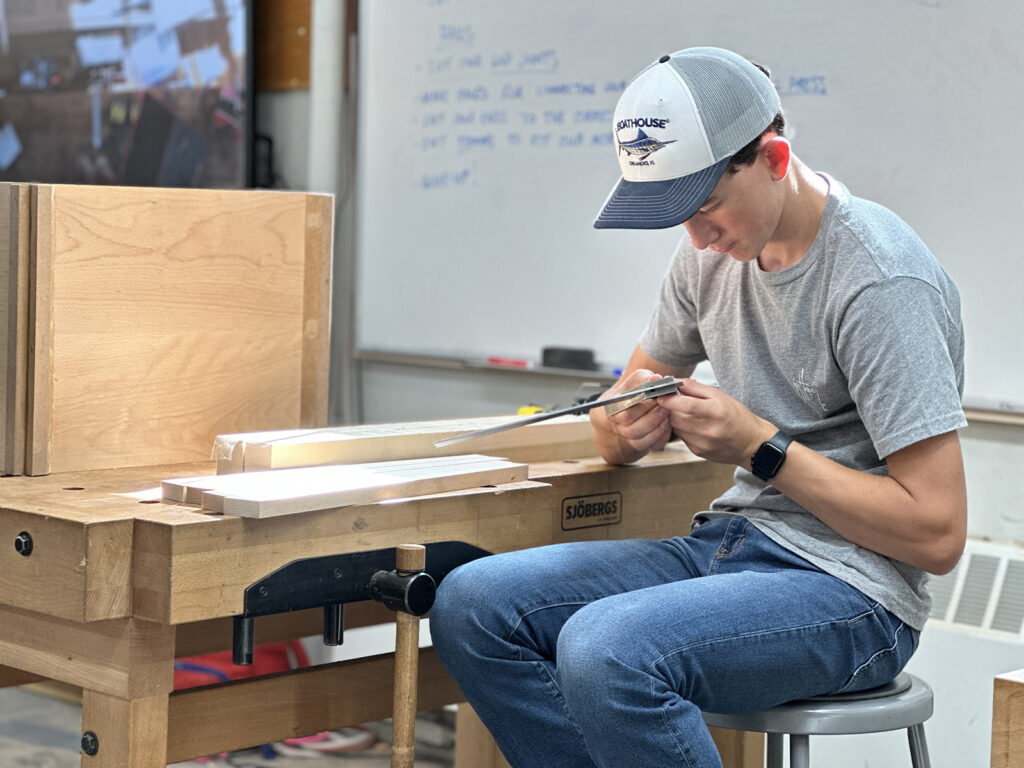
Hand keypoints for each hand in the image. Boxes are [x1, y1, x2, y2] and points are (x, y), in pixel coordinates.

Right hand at [591, 369, 673, 457]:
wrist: (634, 402)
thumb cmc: (635, 389)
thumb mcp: (638, 379)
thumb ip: (645, 378)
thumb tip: (655, 379)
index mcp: (613, 410)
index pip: (625, 413)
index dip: (643, 407)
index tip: (657, 398)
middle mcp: (618, 426)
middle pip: (632, 429)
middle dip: (652, 417)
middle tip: (665, 406)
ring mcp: (628, 437)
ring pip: (640, 441)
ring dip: (657, 427)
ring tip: (667, 414)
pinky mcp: (641, 444)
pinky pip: (651, 446)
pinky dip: (661, 436)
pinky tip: (667, 424)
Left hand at [658, 379, 774, 466]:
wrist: (751, 444)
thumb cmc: (737, 416)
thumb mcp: (720, 395)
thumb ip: (695, 387)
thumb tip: (675, 381)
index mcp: (715, 412)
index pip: (685, 405)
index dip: (669, 400)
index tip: (660, 395)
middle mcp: (708, 430)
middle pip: (675, 418)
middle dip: (671, 409)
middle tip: (676, 402)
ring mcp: (703, 444)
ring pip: (676, 428)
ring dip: (677, 419)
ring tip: (689, 414)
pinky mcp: (699, 452)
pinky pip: (682, 438)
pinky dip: (684, 430)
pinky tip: (695, 427)